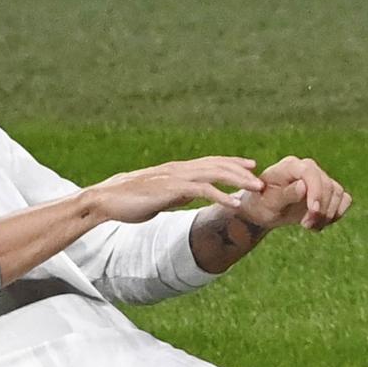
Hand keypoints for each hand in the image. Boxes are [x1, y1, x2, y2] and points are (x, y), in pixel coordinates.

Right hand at [89, 157, 264, 223]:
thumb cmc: (129, 201)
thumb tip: (190, 195)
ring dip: (238, 181)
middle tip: (262, 179)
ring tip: (256, 189)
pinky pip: (202, 191)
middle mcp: (179, 169)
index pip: (210, 162)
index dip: (231, 164)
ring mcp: (175, 177)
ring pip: (214, 174)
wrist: (106, 200)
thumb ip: (177, 193)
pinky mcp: (171, 189)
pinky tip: (234, 204)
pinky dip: (220, 196)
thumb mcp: (159, 196)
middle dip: (241, 171)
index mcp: (177, 170)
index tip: (250, 168)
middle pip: (217, 165)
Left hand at [234, 156, 351, 230]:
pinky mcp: (328, 190)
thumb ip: (286, 194)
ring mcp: (320, 178)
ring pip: (338, 193)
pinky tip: (320, 223)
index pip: (310, 172)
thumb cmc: (262, 205)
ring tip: (310, 227)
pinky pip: (344, 199)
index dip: (316, 191)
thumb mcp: (269, 203)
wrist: (264, 211)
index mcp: (290, 166)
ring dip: (328, 214)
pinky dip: (336, 213)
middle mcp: (308, 168)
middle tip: (305, 226)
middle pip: (327, 185)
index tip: (313, 211)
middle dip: (320, 209)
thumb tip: (303, 185)